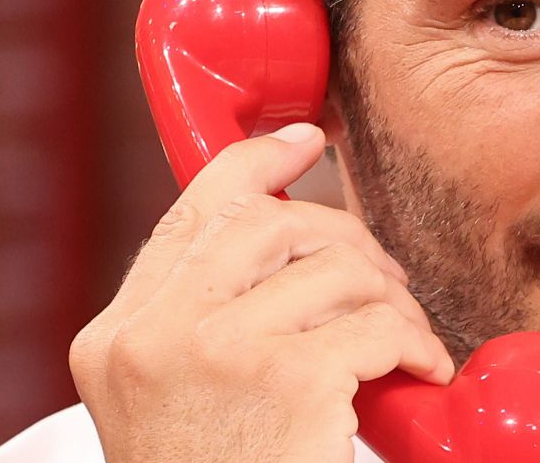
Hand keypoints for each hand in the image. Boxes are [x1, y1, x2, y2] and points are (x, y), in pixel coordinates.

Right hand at [69, 123, 453, 461]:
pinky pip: (376, 321)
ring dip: (391, 298)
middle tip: (384, 284)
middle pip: (272, 223)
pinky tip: (421, 369)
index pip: (192, 211)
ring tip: (405, 340)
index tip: (303, 142)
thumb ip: (205, 318)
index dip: (255, 164)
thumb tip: (283, 225)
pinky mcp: (285, 380)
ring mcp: (214, 353)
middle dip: (347, 239)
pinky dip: (415, 339)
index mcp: (119, 335)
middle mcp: (151, 335)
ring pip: (335, 266)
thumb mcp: (177, 398)